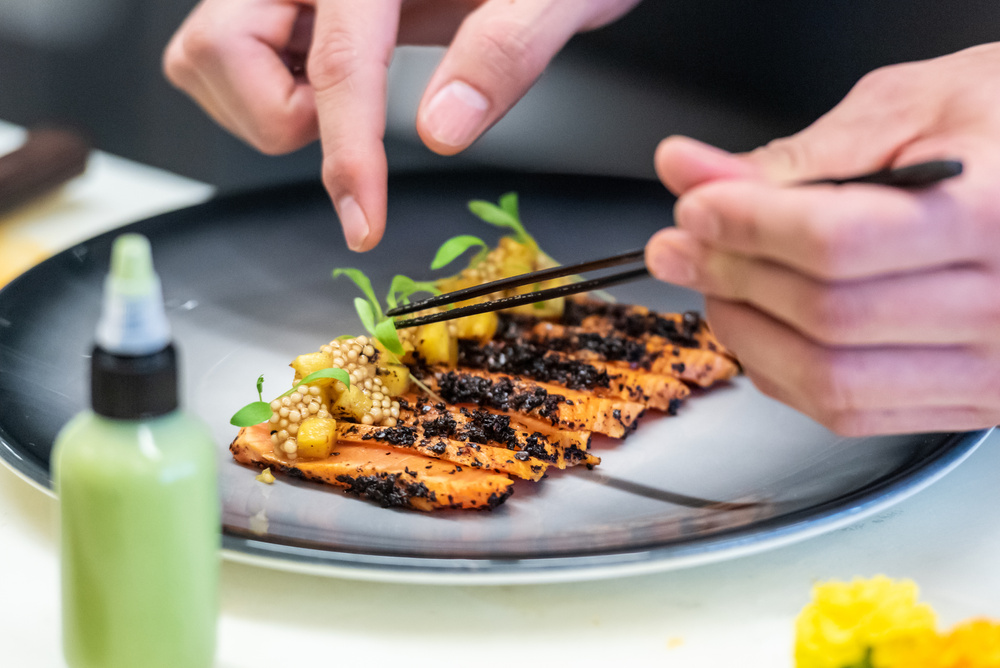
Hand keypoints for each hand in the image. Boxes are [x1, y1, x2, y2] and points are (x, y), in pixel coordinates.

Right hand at [163, 0, 639, 250]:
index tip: (364, 224)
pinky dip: (263, 91)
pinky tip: (322, 86)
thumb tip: (445, 128)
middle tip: (347, 126)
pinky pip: (228, 52)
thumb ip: (508, 46)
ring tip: (339, 101)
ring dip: (263, 105)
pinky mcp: (291, 0)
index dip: (348, 155)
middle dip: (277, 115)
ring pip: (207, 52)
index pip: (338, 61)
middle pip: (219, 46)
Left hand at [646, 43, 999, 435]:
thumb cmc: (999, 132)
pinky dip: (782, 374)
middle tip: (684, 244)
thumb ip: (797, 156)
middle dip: (729, 276)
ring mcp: (988, 368)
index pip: (835, 242)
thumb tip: (691, 173)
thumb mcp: (908, 109)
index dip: (746, 226)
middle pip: (823, 315)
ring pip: (829, 381)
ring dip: (747, 333)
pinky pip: (849, 413)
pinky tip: (759, 326)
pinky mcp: (966, 400)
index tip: (694, 206)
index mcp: (994, 214)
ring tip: (716, 283)